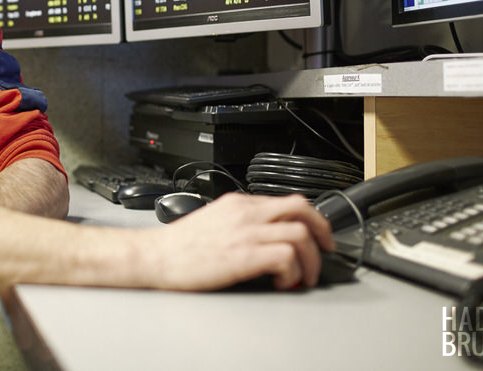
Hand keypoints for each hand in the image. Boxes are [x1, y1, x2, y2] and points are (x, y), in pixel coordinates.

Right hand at [152, 192, 334, 290]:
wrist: (156, 256)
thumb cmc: (179, 246)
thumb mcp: (214, 220)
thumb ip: (240, 221)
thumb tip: (264, 234)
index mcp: (238, 203)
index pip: (288, 201)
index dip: (311, 218)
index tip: (317, 234)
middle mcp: (246, 213)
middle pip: (301, 209)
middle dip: (323, 230)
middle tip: (326, 249)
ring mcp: (246, 232)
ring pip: (300, 234)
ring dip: (311, 259)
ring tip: (304, 276)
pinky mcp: (244, 255)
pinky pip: (286, 257)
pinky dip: (292, 272)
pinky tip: (283, 281)